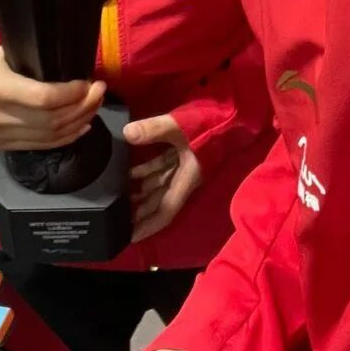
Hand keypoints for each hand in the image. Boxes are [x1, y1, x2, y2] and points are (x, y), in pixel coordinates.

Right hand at [0, 47, 105, 150]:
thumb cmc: (2, 60)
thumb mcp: (15, 49)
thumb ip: (40, 55)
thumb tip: (79, 55)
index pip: (43, 98)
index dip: (72, 93)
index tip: (90, 83)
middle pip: (51, 120)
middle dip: (82, 107)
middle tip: (100, 92)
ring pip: (51, 136)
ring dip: (79, 122)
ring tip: (95, 106)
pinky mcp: (3, 146)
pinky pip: (44, 145)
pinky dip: (68, 137)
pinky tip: (83, 124)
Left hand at [123, 114, 203, 242]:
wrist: (232, 113)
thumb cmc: (210, 123)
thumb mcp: (180, 125)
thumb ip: (154, 129)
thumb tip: (127, 133)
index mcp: (187, 180)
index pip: (165, 210)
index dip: (148, 226)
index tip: (129, 237)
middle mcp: (185, 178)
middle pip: (160, 202)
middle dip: (141, 213)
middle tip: (117, 221)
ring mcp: (184, 166)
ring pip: (160, 185)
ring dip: (142, 192)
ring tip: (118, 198)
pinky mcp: (184, 153)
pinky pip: (163, 168)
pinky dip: (148, 171)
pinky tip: (130, 172)